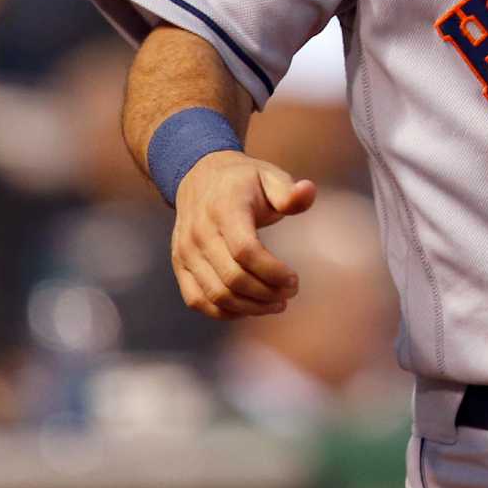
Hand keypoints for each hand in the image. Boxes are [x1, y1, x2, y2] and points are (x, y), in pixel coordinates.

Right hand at [170, 151, 315, 318]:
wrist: (199, 177)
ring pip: (216, 294)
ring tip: (276, 304)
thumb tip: (307, 192)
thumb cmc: (243, 181)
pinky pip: (197, 300)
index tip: (295, 279)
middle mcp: (199, 233)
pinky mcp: (179, 265)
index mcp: (224, 209)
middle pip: (232, 278)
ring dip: (249, 306)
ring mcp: (185, 252)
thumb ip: (288, 191)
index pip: (246, 251)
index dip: (272, 271)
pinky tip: (249, 308)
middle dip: (266, 292)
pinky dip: (224, 312)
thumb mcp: (269, 176)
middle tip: (290, 293)